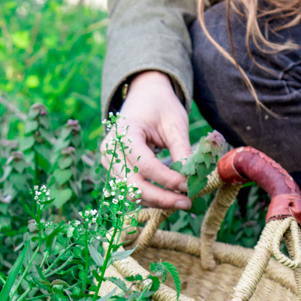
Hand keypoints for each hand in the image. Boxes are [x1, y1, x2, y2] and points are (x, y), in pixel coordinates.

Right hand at [100, 71, 192, 209]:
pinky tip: (170, 197)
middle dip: (161, 198)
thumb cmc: (161, 107)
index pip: (144, 163)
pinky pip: (132, 190)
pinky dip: (151, 197)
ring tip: (182, 202)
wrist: (144, 98)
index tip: (188, 185)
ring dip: (157, 201)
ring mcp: (109, 162)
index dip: (166, 179)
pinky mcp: (115, 171)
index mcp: (124, 132)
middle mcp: (111, 149)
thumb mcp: (175, 124)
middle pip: (133, 184)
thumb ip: (181, 151)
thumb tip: (190, 180)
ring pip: (131, 192)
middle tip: (187, 203)